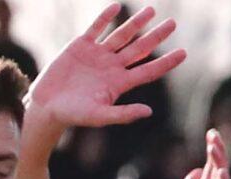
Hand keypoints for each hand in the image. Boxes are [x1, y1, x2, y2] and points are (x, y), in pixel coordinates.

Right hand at [29, 4, 183, 130]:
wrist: (46, 106)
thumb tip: (148, 112)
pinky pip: (96, 28)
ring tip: (152, 10)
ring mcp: (97, 55)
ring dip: (136, 23)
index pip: (148, 70)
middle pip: (139, 49)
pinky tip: (117, 7)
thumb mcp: (99, 115)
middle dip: (156, 36)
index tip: (184, 53)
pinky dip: (105, 17)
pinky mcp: (80, 46)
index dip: (166, 62)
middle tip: (173, 24)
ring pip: (121, 35)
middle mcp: (112, 67)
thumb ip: (123, 114)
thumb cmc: (73, 115)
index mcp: (119, 83)